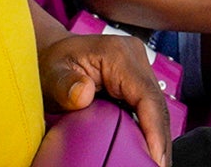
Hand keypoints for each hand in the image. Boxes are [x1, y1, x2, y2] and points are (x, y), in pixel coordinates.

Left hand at [39, 33, 172, 165]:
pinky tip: (145, 152)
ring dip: (156, 139)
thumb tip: (83, 94)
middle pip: (158, 106)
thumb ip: (65, 85)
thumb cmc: (51, 63)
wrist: (50, 56)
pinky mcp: (135, 85)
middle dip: (160, 141)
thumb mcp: (52, 74)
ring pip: (157, 111)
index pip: (148, 95)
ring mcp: (137, 72)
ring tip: (152, 164)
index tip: (155, 156)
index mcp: (120, 55)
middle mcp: (134, 60)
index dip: (155, 129)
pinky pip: (148, 111)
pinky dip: (148, 133)